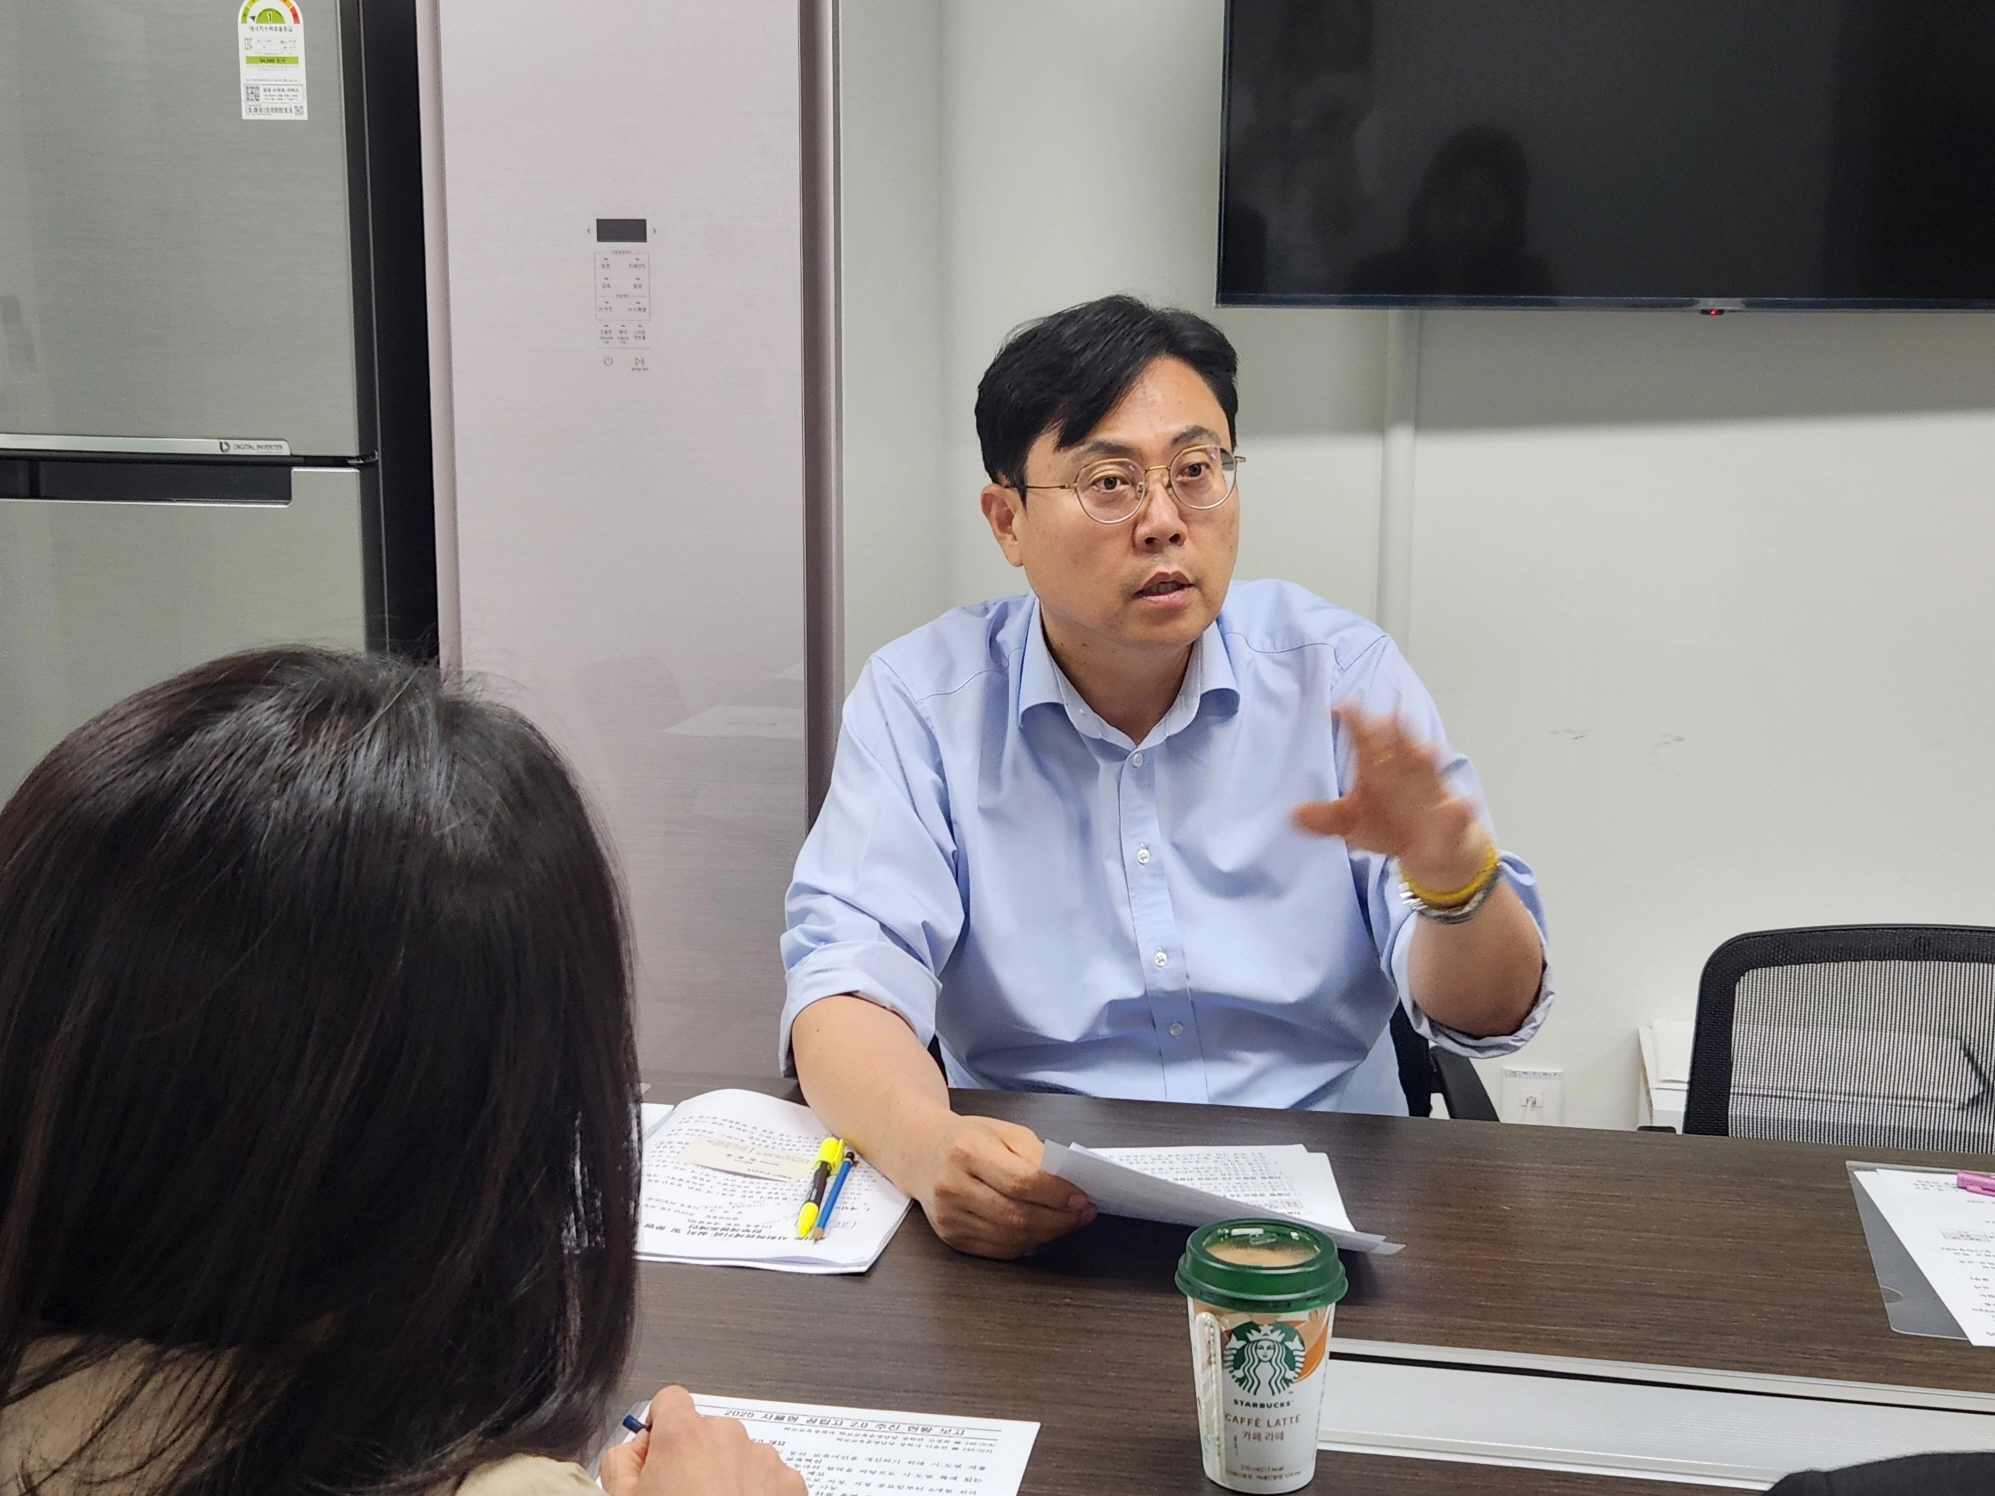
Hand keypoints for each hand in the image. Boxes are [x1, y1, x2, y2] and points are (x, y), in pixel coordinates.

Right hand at [599, 1386, 805, 1495]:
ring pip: (737, 1455)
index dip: (659, 1426)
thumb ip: (622, 1462)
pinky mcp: (789, 1482)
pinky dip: (755, 1493)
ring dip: (726, 1477)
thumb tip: (635, 1449)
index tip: (657, 1451)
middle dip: (694, 1458)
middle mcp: (726, 1436)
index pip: (669, 1401)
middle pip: (705, 1433)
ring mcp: (762, 1457)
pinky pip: (766, 1477)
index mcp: (683, 1435)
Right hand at [914, 1113, 1095, 1258]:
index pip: (1021, 1181)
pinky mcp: (952, 1237)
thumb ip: (1035, 1155)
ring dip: (1048, 1233)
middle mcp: (953, 1187)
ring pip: (1011, 1237)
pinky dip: (1028, 1242)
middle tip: (1083, 1213)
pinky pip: (1000, 1249)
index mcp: (967, 1151)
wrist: (922, 1153)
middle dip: (1059, 1218)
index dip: (1056, 1194)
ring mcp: (950, 1217)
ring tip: (1068, 1221)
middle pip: (1018, 1215)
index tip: (1081, 1197)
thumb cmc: (967, 1139)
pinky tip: (1042, 1230)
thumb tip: (1068, 1183)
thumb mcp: (1003, 1131)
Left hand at [1292, 705, 1487, 889]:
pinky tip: (1464, 804)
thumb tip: (1292, 815)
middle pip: (1399, 748)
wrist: (1430, 848)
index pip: (1365, 741)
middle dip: (1396, 733)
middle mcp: (1406, 773)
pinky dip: (1461, 808)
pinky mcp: (1453, 817)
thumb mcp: (1351, 823)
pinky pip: (1459, 811)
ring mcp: (1431, 792)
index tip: (1339, 706)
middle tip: (1387, 717)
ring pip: (1431, 771)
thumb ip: (1325, 818)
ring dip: (1429, 760)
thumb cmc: (1389, 824)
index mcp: (1379, 770)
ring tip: (1426, 750)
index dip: (1353, 724)